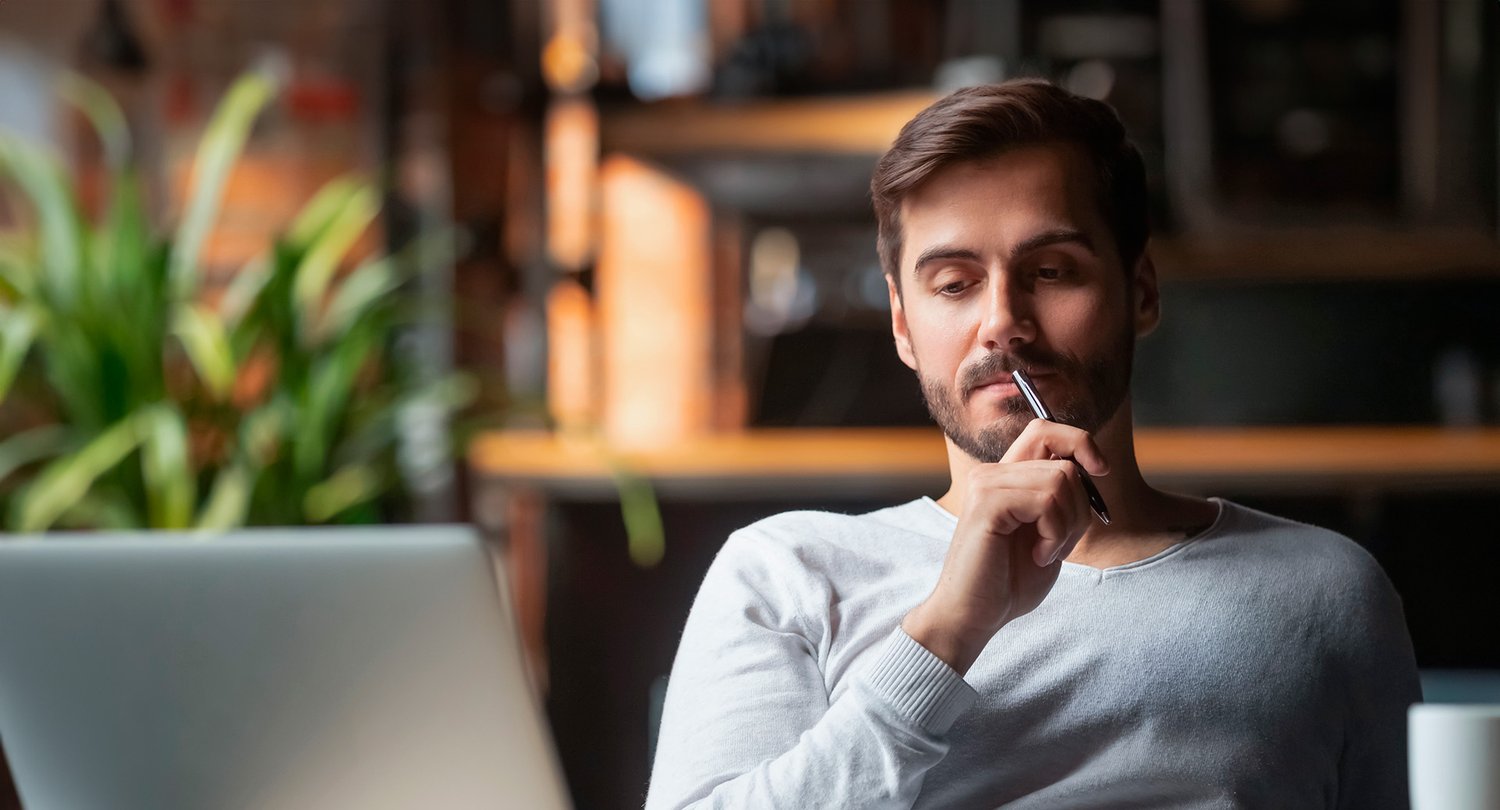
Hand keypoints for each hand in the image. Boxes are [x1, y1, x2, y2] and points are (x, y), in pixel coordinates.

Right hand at [902, 418, 1107, 673]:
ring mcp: (986, 485)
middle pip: (1064, 459)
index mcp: (1005, 478)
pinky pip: (1046, 500)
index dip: (1080, 441)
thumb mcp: (1047, 534)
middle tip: (1061, 542)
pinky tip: (1039, 556)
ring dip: (1068, 525)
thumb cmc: (1009, 582)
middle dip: (1080, 506)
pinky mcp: (987, 504)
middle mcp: (992, 473)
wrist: (973, 615)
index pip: (1045, 429)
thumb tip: (1092, 471)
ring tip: (1046, 552)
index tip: (1100, 471)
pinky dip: (1055, 533)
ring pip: (1061, 480)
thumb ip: (1061, 500)